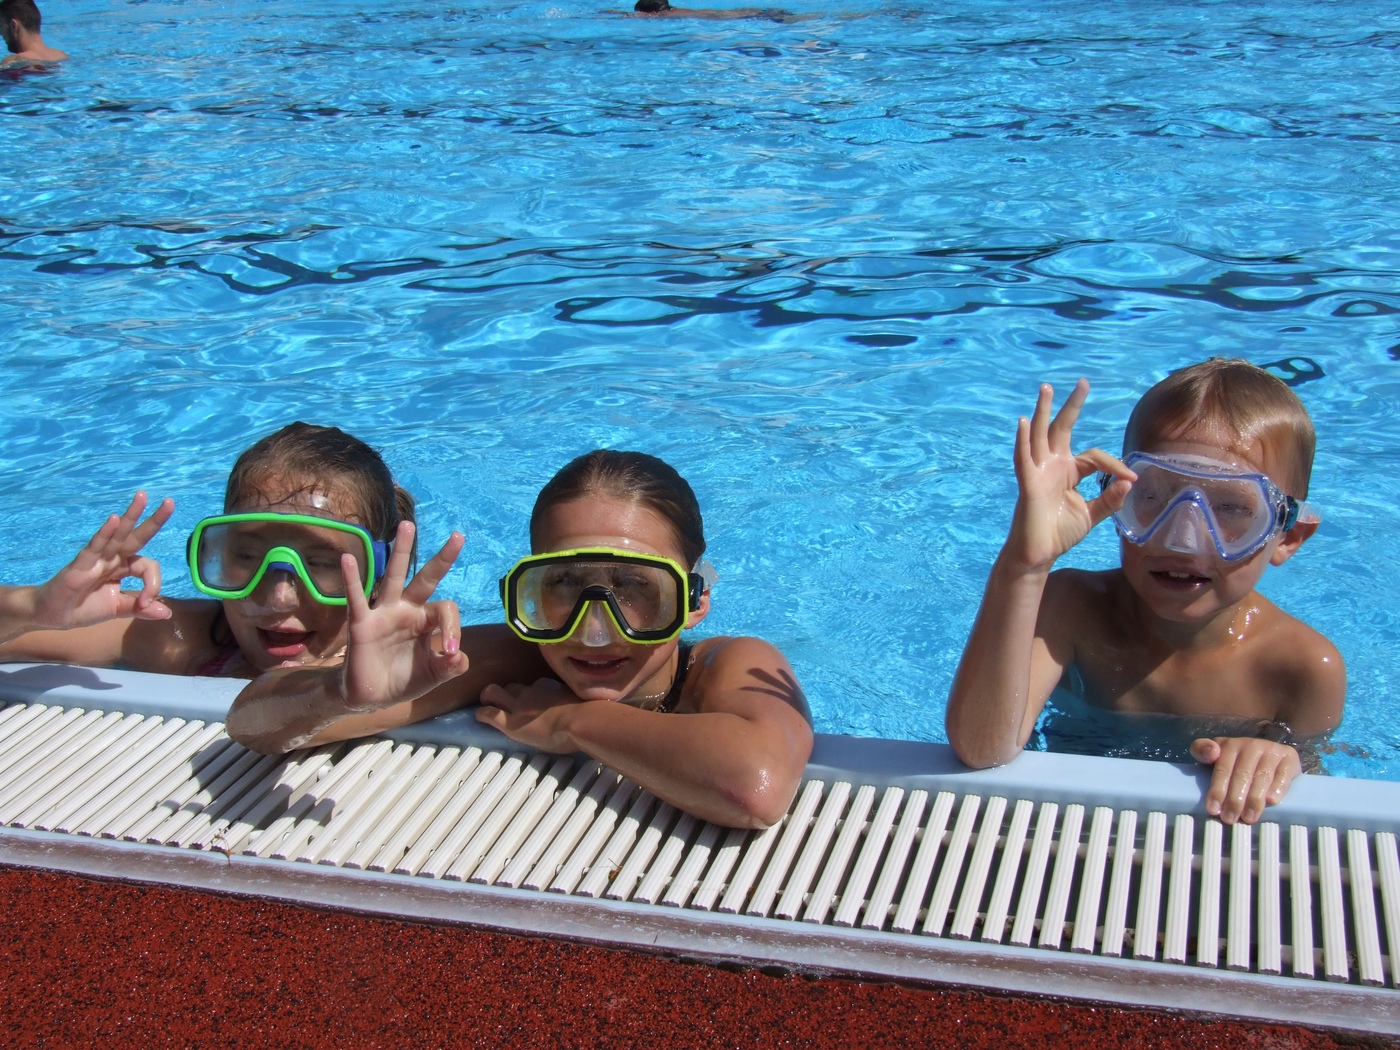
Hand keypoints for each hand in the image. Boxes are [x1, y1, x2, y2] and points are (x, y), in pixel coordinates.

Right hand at [31, 492, 174, 628]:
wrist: (50, 615)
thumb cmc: (82, 608)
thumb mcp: (117, 609)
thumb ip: (140, 608)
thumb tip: (167, 614)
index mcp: (123, 567)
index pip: (147, 566)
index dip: (153, 584)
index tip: (147, 602)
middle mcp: (112, 558)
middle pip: (137, 536)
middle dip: (154, 520)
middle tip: (170, 502)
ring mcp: (96, 558)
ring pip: (117, 534)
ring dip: (131, 515)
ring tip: (142, 496)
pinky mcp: (80, 564)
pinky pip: (94, 546)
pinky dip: (104, 533)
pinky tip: (114, 519)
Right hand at [339, 522, 467, 711]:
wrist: (371, 698)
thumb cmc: (404, 680)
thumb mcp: (433, 675)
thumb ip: (450, 667)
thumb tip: (460, 657)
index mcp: (426, 620)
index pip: (445, 611)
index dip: (453, 628)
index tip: (451, 652)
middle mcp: (407, 609)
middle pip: (426, 578)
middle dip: (442, 559)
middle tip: (459, 536)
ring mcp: (384, 613)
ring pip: (394, 577)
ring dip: (401, 552)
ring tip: (407, 526)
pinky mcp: (362, 623)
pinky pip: (357, 598)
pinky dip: (352, 580)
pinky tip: (348, 559)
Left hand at [476, 678, 580, 751]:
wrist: (581, 720)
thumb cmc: (589, 714)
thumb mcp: (581, 702)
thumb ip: (575, 702)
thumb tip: (581, 708)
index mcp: (547, 686)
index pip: (533, 686)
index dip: (529, 694)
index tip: (531, 701)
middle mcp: (530, 691)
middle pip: (510, 686)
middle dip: (504, 692)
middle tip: (503, 702)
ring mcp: (518, 706)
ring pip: (493, 692)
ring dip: (488, 697)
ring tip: (486, 705)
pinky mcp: (509, 722)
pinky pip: (488, 713)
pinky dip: (481, 713)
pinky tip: (479, 717)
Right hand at [1003, 379, 1136, 572]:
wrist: (1039, 554)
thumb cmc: (1060, 534)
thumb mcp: (1092, 514)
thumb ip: (1109, 499)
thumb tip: (1128, 482)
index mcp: (1069, 471)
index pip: (1094, 457)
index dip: (1114, 464)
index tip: (1131, 477)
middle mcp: (1053, 466)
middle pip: (1062, 429)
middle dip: (1072, 406)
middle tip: (1083, 383)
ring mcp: (1039, 472)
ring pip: (1040, 435)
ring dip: (1043, 411)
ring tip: (1047, 389)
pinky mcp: (1029, 483)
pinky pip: (1024, 458)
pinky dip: (1023, 440)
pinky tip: (1023, 422)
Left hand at [1191, 736, 1301, 824]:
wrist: (1270, 750)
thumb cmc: (1237, 759)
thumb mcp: (1216, 753)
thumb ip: (1202, 750)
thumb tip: (1210, 752)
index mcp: (1231, 745)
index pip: (1223, 769)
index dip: (1217, 789)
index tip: (1213, 809)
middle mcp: (1251, 746)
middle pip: (1242, 775)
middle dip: (1235, 799)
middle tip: (1230, 819)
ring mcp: (1272, 751)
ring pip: (1262, 776)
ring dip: (1254, 799)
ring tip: (1249, 818)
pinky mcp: (1289, 757)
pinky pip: (1284, 774)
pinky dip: (1278, 788)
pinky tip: (1271, 801)